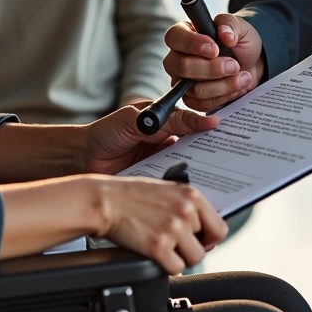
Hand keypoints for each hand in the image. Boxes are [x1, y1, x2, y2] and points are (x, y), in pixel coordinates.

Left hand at [83, 103, 218, 174]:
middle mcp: (167, 141)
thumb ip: (167, 119)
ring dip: (200, 171)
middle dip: (211, 151)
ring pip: (189, 166)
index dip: (210, 127)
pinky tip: (195, 192)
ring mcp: (163, 161)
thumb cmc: (105, 133)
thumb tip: (200, 119)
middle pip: (197, 146)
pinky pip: (174, 182)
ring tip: (219, 177)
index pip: (194, 123)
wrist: (82, 159)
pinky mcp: (156, 180)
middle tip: (230, 158)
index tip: (228, 131)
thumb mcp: (136, 120)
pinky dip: (183, 186)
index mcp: (165, 121)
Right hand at [96, 176, 228, 273]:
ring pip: (194, 259)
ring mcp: (173, 229)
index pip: (220, 227)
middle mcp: (186, 211)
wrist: (104, 201)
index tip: (200, 240)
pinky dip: (166, 266)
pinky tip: (154, 254)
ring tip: (164, 248)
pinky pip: (176, 268)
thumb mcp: (166, 189)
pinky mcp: (158, 246)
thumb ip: (186, 205)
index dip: (210, 238)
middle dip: (192, 248)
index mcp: (191, 195)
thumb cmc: (130, 195)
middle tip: (176, 245)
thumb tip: (204, 229)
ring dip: (180, 258)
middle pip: (207, 246)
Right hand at [161, 15, 265, 111]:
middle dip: (212, 69)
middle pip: (183, 67)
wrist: (252, 64)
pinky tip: (237, 87)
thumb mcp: (240, 27)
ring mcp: (182, 81)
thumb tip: (224, 34)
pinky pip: (203, 104)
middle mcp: (177, 58)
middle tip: (234, 65)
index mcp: (183, 34)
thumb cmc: (239, 43)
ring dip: (223, 85)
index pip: (175, 37)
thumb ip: (230, 25)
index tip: (215, 49)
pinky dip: (224, 97)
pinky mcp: (192, 99)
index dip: (192, 44)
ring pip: (195, 89)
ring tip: (243, 76)